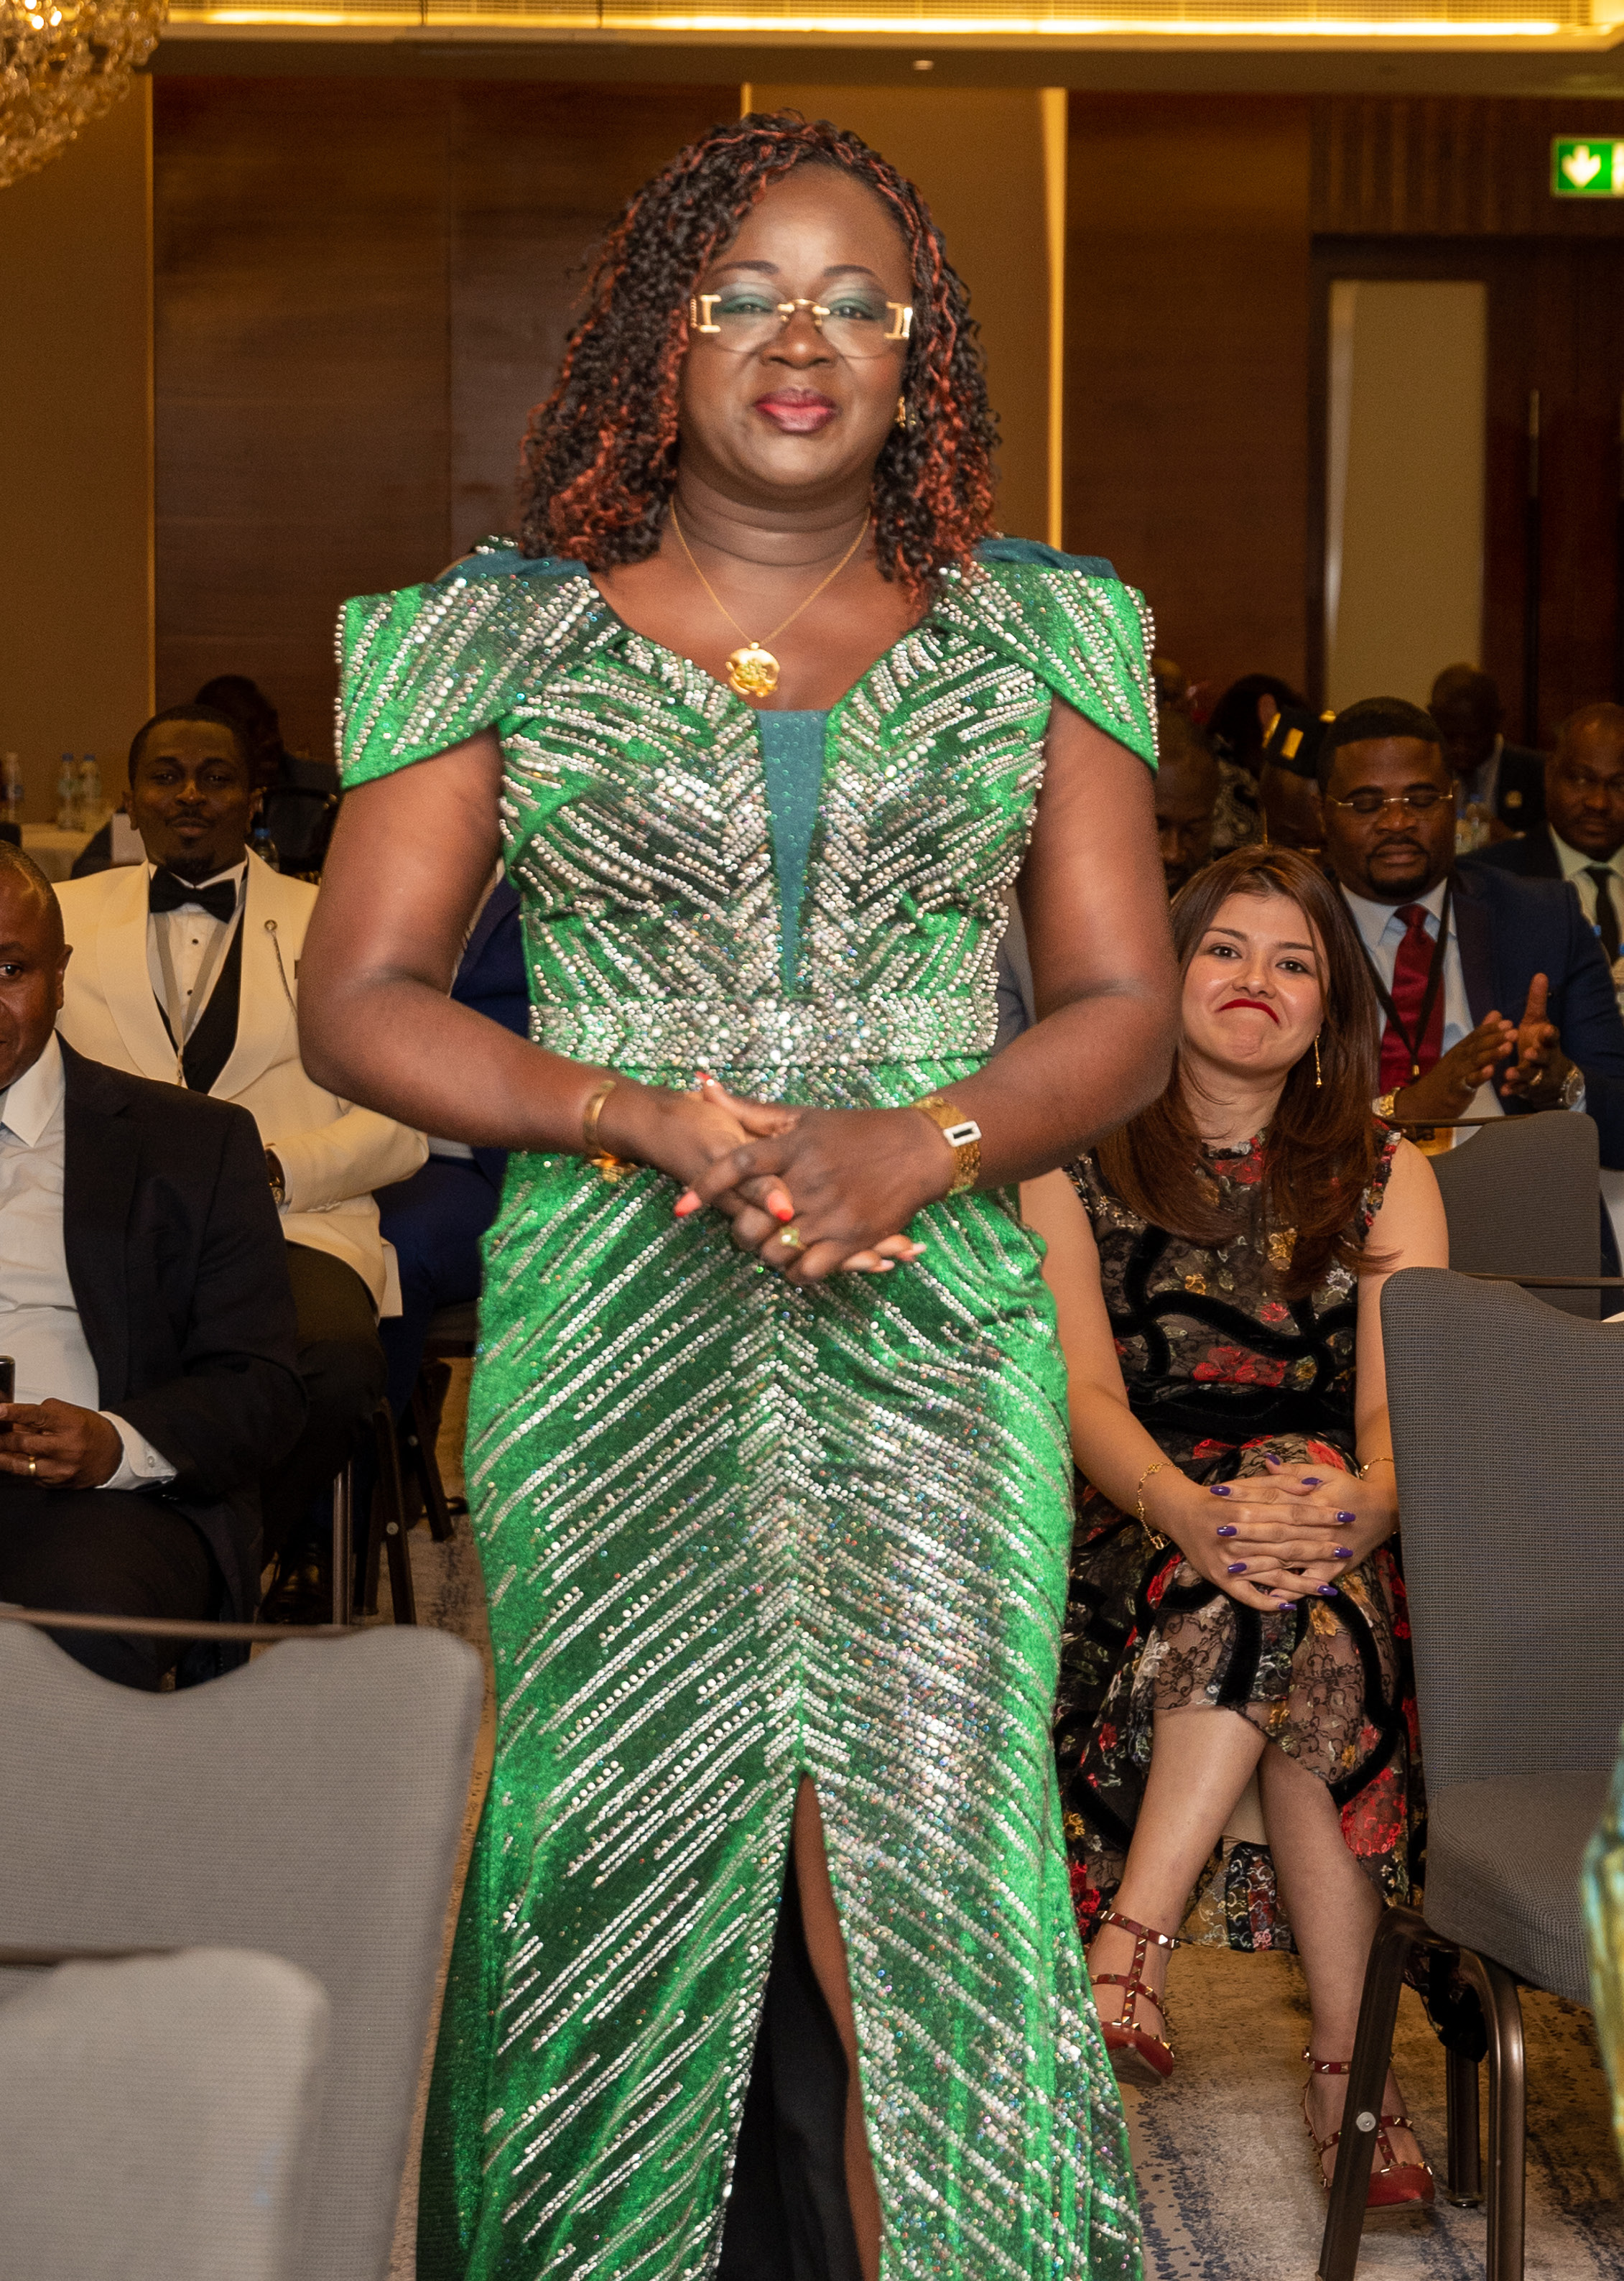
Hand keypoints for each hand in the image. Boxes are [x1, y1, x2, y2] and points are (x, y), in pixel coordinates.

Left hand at [0, 1400, 122, 1487]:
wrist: (113, 1456)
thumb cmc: (91, 1432)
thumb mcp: (71, 1414)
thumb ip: (42, 1415)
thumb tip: (12, 1419)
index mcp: (71, 1424)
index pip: (37, 1416)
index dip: (14, 1413)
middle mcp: (66, 1447)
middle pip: (23, 1441)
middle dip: (2, 1436)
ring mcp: (60, 1468)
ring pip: (20, 1463)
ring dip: (1, 1455)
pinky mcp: (56, 1482)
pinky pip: (29, 1475)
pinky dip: (16, 1467)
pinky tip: (9, 1460)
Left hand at [677, 1096, 949, 1284]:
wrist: (919, 1149)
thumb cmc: (856, 1130)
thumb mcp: (803, 1117)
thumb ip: (750, 1111)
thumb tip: (702, 1087)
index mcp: (793, 1147)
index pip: (737, 1166)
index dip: (705, 1186)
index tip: (681, 1208)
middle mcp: (809, 1180)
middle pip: (751, 1221)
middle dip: (740, 1232)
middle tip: (746, 1230)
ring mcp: (830, 1212)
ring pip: (775, 1251)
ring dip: (768, 1254)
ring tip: (773, 1245)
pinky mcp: (852, 1238)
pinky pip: (808, 1270)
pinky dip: (796, 1273)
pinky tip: (798, 1263)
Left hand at [1205, 1459, 1396, 1597]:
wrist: (1385, 1511)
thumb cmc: (1349, 1488)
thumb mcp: (1325, 1472)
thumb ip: (1294, 1472)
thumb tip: (1267, 1463)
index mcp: (1314, 1498)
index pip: (1273, 1495)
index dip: (1245, 1494)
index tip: (1219, 1493)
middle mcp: (1318, 1526)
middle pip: (1277, 1528)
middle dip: (1247, 1531)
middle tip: (1220, 1531)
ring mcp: (1326, 1550)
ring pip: (1289, 1557)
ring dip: (1262, 1563)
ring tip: (1233, 1566)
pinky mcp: (1334, 1568)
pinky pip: (1311, 1581)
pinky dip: (1294, 1590)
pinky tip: (1271, 1598)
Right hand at [1393, 1014, 1513, 1121]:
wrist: (1424, 1102)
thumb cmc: (1448, 1077)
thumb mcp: (1464, 1054)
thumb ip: (1482, 1036)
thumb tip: (1496, 1014)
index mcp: (1461, 1049)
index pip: (1476, 1035)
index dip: (1492, 1029)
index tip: (1508, 1023)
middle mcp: (1459, 1058)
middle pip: (1478, 1046)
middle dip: (1496, 1038)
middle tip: (1513, 1032)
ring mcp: (1457, 1073)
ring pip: (1475, 1061)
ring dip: (1492, 1054)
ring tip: (1507, 1047)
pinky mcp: (1457, 1089)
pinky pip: (1470, 1081)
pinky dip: (1480, 1075)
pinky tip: (1490, 1070)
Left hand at [1499, 974, 1574, 1106]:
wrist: (1550, 1075)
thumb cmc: (1540, 1042)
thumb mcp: (1538, 1021)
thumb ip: (1537, 1002)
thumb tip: (1539, 974)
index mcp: (1548, 1041)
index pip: (1552, 1036)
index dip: (1549, 1034)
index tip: (1545, 1030)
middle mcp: (1546, 1058)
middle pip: (1544, 1057)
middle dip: (1538, 1055)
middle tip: (1529, 1052)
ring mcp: (1538, 1074)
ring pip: (1531, 1075)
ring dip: (1521, 1074)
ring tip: (1509, 1073)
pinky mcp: (1529, 1087)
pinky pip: (1520, 1089)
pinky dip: (1512, 1089)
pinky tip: (1502, 1089)